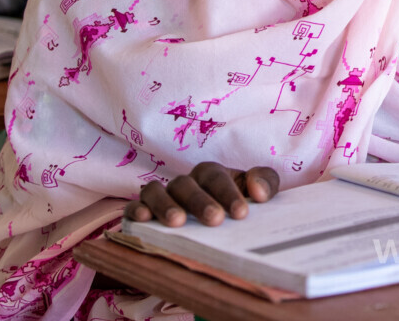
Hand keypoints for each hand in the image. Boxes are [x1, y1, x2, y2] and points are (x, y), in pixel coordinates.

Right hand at [124, 163, 279, 226]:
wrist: (215, 223)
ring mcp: (161, 196)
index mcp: (210, 174)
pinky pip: (134, 206)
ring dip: (166, 205)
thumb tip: (258, 191)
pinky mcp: (141, 210)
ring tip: (178, 223)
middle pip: (187, 185)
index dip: (228, 193)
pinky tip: (144, 219)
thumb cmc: (234, 204)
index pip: (217, 178)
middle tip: (215, 220)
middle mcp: (184, 183)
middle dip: (200, 201)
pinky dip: (137, 209)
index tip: (241, 213)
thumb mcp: (254, 192)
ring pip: (157, 191)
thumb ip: (265, 183)